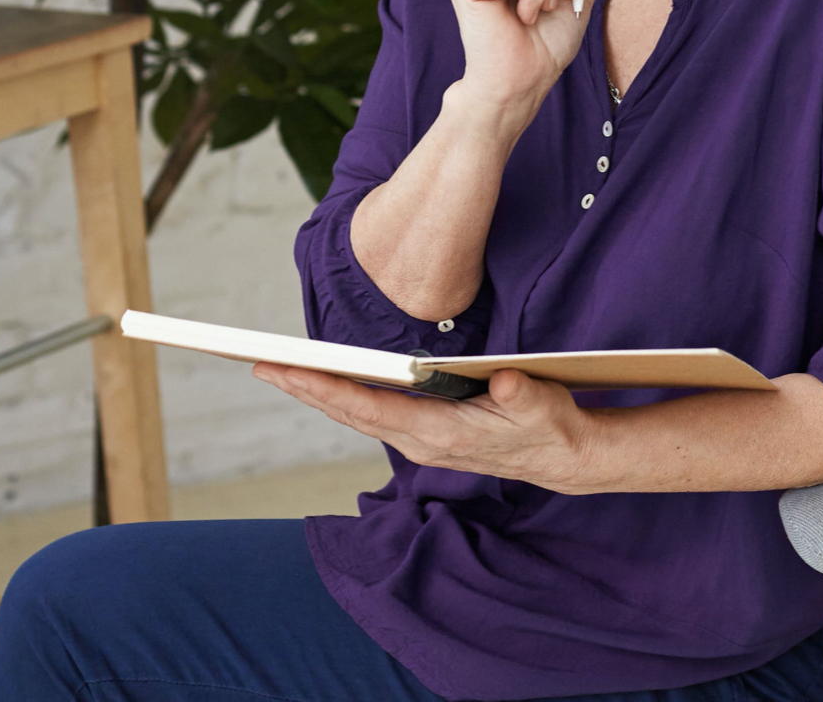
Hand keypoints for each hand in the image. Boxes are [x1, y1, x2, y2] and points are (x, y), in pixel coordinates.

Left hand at [252, 363, 611, 493]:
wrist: (563, 457)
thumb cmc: (550, 427)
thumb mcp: (542, 407)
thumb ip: (520, 395)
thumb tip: (503, 384)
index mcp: (439, 434)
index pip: (371, 409)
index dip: (329, 390)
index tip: (290, 373)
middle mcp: (420, 442)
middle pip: (350, 413)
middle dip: (305, 388)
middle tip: (260, 365)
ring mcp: (420, 440)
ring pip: (356, 415)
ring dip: (317, 392)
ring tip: (279, 369)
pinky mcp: (424, 434)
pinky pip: (371, 414)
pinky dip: (342, 396)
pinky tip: (324, 379)